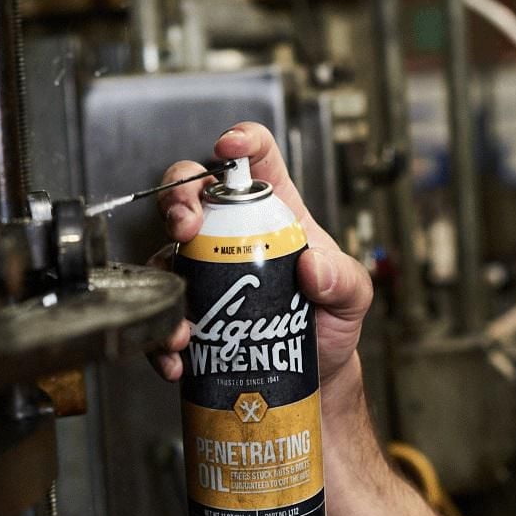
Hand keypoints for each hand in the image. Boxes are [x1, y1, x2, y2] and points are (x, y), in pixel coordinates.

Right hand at [149, 122, 373, 386]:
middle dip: (178, 197)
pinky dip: (163, 334)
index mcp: (275, 213)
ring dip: (164, 273)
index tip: (228, 148)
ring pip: (166, 250)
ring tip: (184, 311)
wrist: (316, 373)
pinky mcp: (191, 310)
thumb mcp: (352, 296)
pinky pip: (164, 312)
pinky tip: (178, 353)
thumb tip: (312, 267)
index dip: (241, 142)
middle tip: (186, 227)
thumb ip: (343, 278)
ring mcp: (206, 270)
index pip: (257, 159)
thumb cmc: (330, 323)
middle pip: (193, 191)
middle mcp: (232, 234)